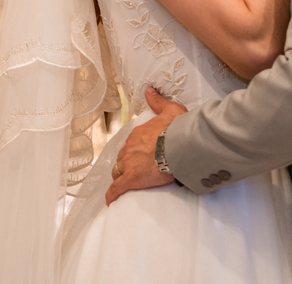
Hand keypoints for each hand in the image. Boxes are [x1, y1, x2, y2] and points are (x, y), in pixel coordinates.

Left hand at [105, 88, 186, 205]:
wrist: (180, 146)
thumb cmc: (178, 129)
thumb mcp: (170, 110)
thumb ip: (158, 101)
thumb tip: (149, 90)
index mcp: (138, 134)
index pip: (131, 144)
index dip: (135, 150)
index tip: (142, 154)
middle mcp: (130, 148)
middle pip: (123, 158)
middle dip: (126, 163)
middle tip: (136, 169)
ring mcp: (129, 163)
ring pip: (118, 172)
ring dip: (121, 176)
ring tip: (126, 183)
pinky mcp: (131, 179)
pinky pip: (117, 188)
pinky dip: (112, 194)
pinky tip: (111, 201)